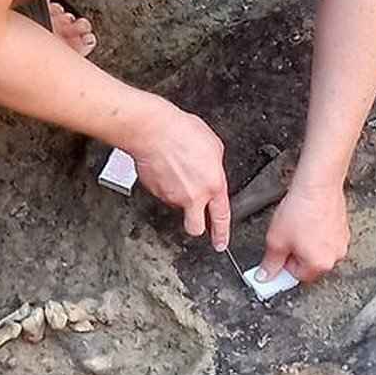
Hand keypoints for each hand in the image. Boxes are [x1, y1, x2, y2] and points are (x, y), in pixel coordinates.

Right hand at [129, 107, 230, 250]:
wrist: (153, 131)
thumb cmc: (182, 132)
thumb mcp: (214, 147)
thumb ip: (215, 168)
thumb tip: (211, 174)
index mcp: (213, 185)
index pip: (221, 218)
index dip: (222, 234)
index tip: (220, 243)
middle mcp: (192, 197)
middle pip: (194, 228)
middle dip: (197, 227)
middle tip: (197, 221)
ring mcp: (171, 196)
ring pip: (177, 205)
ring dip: (179, 194)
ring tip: (178, 171)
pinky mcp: (154, 191)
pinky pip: (162, 192)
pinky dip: (165, 184)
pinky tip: (166, 168)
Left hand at [259, 183, 348, 281]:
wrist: (317, 185)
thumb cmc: (300, 210)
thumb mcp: (276, 241)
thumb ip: (270, 263)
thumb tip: (265, 276)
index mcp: (320, 264)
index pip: (296, 275)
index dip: (282, 265)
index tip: (275, 256)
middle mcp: (336, 256)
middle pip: (309, 264)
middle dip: (295, 254)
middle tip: (285, 238)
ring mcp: (342, 241)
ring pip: (317, 250)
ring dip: (305, 243)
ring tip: (296, 226)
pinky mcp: (343, 228)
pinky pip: (325, 237)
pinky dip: (315, 232)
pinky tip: (306, 220)